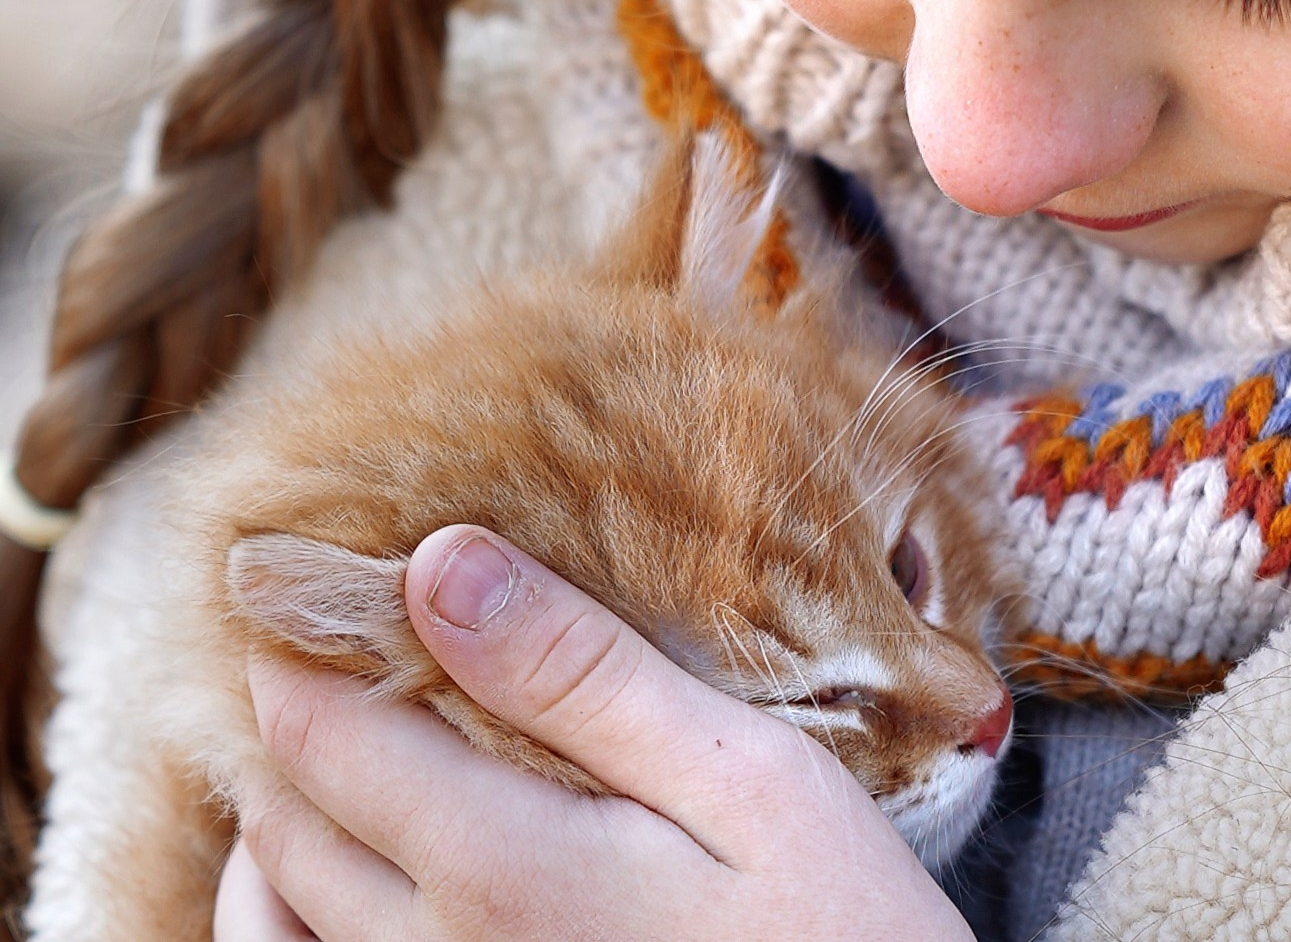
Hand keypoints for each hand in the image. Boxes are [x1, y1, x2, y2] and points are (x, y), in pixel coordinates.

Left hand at [217, 526, 975, 940]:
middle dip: (298, 716)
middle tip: (352, 642)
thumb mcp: (743, 777)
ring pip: (273, 916)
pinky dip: (298, 915)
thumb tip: (439, 565)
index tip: (335, 575)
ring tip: (340, 749)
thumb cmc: (837, 925)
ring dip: (283, 821)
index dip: (310, 639)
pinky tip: (356, 877)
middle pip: (286, 819)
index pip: (324, 731)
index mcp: (497, 867)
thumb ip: (584, 676)